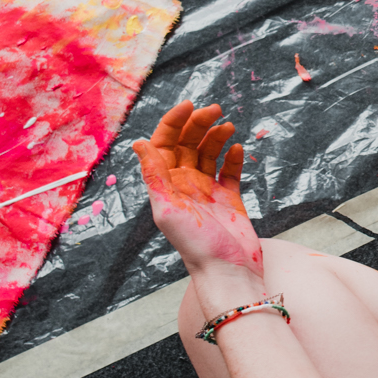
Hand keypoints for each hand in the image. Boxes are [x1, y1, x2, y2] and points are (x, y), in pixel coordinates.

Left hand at [132, 101, 263, 293]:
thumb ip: (155, 175)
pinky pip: (230, 172)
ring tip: (228, 126)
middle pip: (188, 144)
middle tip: (215, 110)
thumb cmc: (196, 245)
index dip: (174, 122)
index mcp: (167, 185)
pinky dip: (233, 158)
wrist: (228, 271)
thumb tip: (139, 142)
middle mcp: (185, 185)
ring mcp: (208, 191)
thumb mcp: (167, 209)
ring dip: (216, 136)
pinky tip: (238, 149)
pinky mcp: (230, 199)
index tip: (190, 105)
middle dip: (199, 124)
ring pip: (209, 153)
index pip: (166, 144)